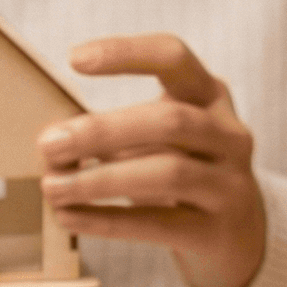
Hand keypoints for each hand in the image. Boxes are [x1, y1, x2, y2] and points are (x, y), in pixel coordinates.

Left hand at [38, 35, 266, 286]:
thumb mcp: (159, 139)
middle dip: (102, 131)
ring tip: (52, 187)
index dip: (127, 53)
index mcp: (210, 94)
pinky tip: (69, 217)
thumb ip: (115, 134)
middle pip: (169, 121)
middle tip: (48, 144)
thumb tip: (52, 141)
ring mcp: (231, 184)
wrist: (238, 233)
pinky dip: (107, 220)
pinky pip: (158, 224)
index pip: (174, 57)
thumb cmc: (182, 170)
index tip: (73, 58)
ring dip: (100, 180)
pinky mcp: (218, 231)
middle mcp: (230, 134)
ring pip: (167, 174)